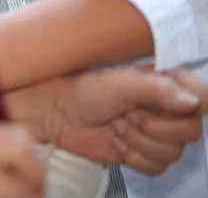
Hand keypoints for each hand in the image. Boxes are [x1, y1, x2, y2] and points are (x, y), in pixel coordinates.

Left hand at [9, 66, 204, 175]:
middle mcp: (166, 109)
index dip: (185, 108)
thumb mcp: (121, 82)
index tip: (155, 104)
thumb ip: (158, 89)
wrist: (57, 112)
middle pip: (190, 132)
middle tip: (127, 113)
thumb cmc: (82, 89)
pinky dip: (133, 157)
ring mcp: (156, 133)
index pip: (203, 100)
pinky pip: (157, 167)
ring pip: (173, 153)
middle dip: (152, 126)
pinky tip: (116, 141)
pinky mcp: (144, 153)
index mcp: (167, 83)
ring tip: (117, 124)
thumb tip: (191, 102)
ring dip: (138, 141)